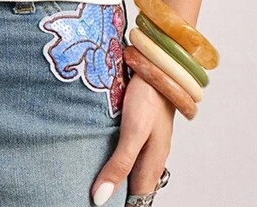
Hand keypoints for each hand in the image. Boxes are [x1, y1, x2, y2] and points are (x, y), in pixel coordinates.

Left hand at [90, 73, 174, 204]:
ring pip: (133, 168)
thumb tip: (101, 198)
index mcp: (152, 163)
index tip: (100, 205)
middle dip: (119, 195)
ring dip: (118, 176)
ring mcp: (148, 140)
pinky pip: (130, 150)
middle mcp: (152, 155)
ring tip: (98, 179)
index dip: (121, 206)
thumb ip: (120, 164)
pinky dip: (118, 157)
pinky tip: (104, 150)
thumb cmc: (149, 95)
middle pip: (135, 186)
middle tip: (96, 195)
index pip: (137, 199)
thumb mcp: (133, 131)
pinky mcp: (142, 125)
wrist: (159, 63)